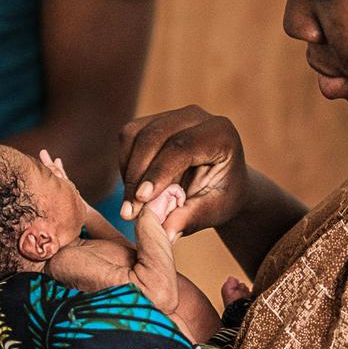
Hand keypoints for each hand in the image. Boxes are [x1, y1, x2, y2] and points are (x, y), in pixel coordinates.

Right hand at [118, 106, 246, 235]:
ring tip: (132, 204)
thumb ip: (190, 218)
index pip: (182, 147)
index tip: (141, 200)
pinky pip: (128, 137)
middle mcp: (196, 116)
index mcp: (220, 133)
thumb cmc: (221, 196)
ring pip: (135, 134)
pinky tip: (135, 188)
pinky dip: (125, 164)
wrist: (221, 181)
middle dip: (137, 174)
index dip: (158, 172)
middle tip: (129, 211)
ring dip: (128, 171)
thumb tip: (164, 234)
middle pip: (154, 136)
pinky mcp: (153, 120)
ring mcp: (172, 114)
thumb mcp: (214, 211)